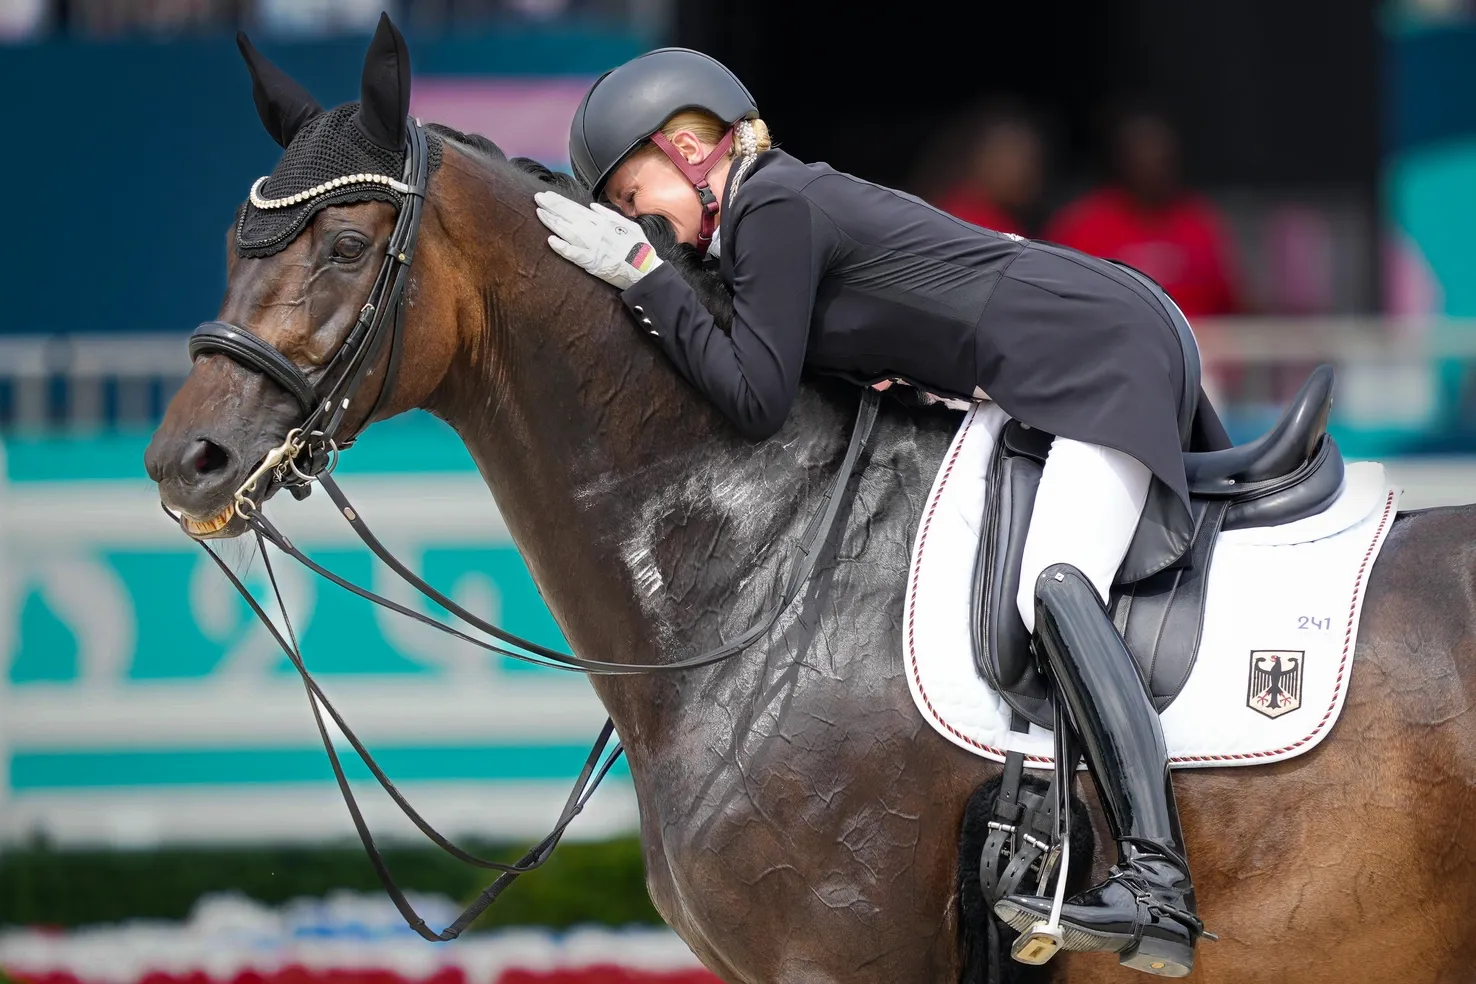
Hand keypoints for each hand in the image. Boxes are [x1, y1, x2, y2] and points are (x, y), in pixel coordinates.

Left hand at [534, 191, 662, 290]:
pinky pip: (573, 254)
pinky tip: (550, 240)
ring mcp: (592, 246)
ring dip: (552, 222)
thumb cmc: (638, 249)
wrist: (644, 269)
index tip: (548, 196)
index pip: (576, 208)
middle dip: (552, 206)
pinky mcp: (591, 263)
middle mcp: (595, 231)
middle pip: (569, 216)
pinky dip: (562, 247)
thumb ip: (609, 214)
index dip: (560, 202)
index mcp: (603, 222)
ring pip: (567, 231)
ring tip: (539, 213)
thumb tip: (592, 207)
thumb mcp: (628, 225)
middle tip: (538, 198)